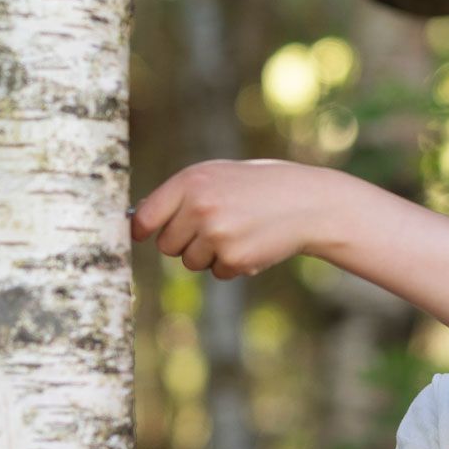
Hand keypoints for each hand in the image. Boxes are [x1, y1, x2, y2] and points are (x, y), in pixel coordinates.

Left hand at [131, 159, 335, 278]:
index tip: (141, 235)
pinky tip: (253, 243)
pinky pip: (217, 273)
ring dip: (210, 255)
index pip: (146, 217)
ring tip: (239, 232)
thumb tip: (140, 220)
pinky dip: (233, 264)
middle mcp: (199, 207)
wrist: (308, 202)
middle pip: (167, 246)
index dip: (142, 230)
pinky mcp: (234, 258)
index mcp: (190, 181)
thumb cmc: (260, 186)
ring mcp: (216, 235)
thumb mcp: (218, 175)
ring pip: (191, 262)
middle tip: (214, 228)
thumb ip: (182, 194)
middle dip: (185, 243)